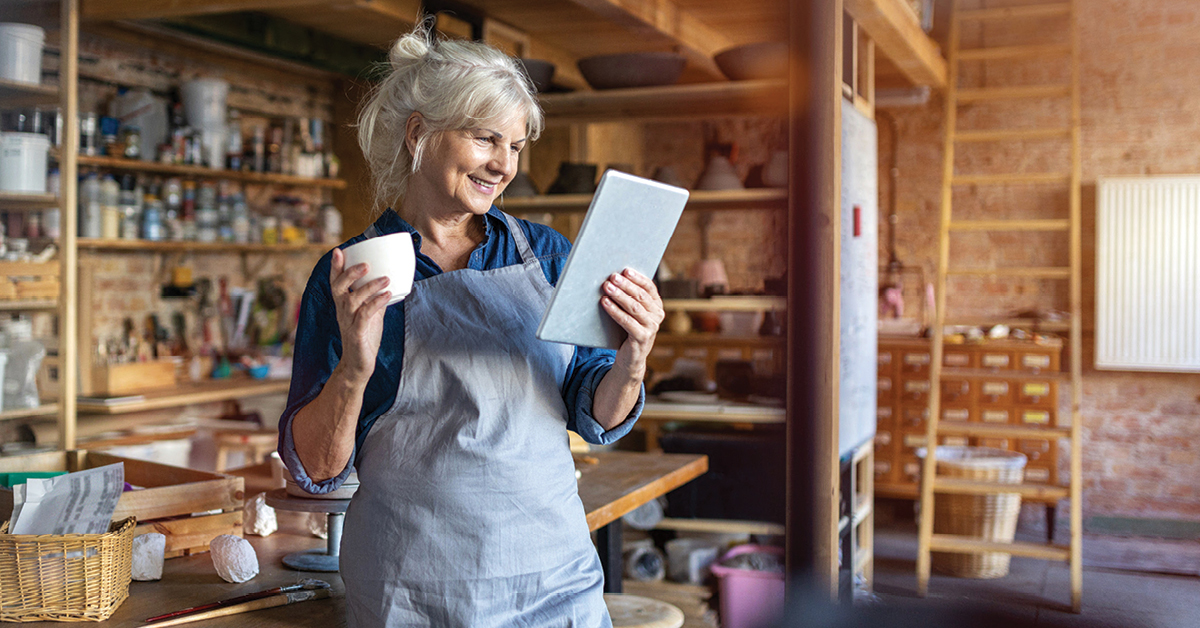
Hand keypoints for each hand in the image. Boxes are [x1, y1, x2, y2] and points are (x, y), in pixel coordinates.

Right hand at [329, 247, 391, 380]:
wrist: (359, 365)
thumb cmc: (364, 338)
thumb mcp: (371, 315)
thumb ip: (376, 300)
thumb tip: (388, 283)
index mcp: (343, 306)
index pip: (335, 283)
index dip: (335, 268)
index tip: (338, 251)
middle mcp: (342, 312)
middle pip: (339, 288)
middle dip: (350, 273)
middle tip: (366, 264)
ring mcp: (348, 323)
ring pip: (353, 300)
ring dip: (369, 287)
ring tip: (386, 279)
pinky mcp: (357, 333)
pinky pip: (364, 315)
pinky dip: (376, 303)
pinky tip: (387, 295)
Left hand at [601, 268, 663, 379]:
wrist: (631, 358)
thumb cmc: (629, 330)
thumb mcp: (633, 313)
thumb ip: (630, 298)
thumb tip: (614, 278)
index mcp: (657, 306)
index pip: (649, 287)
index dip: (637, 278)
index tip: (625, 270)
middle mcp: (657, 316)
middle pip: (641, 296)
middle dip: (625, 285)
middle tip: (612, 276)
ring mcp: (651, 327)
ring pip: (634, 307)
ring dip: (619, 295)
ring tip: (606, 287)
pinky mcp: (642, 338)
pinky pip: (627, 321)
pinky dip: (614, 311)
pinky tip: (605, 303)